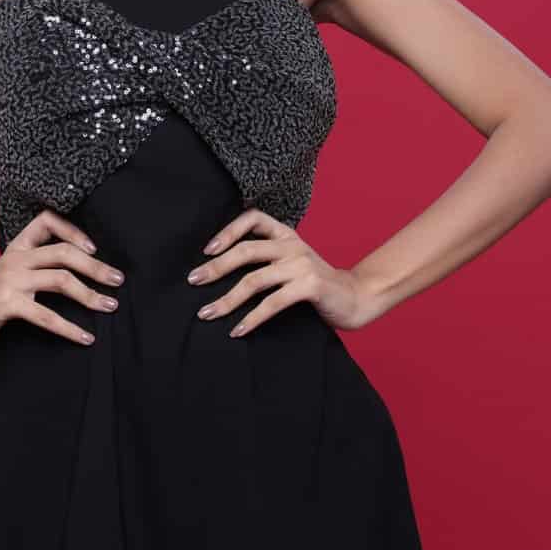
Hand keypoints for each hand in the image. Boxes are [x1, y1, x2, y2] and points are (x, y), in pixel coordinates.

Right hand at [0, 209, 124, 350]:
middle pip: (63, 252)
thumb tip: (78, 270)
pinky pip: (46, 315)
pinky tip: (85, 337)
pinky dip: (70, 328)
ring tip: (110, 306)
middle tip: (118, 280)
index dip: (73, 229)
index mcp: (17, 247)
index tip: (94, 247)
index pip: (46, 220)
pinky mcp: (7, 303)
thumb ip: (36, 266)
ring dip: (89, 294)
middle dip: (95, 266)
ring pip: (60, 279)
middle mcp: (15, 258)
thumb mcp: (11, 273)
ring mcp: (11, 280)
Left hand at [186, 210, 378, 333]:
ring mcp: (302, 265)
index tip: (206, 250)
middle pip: (246, 251)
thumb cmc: (315, 284)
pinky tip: (238, 330)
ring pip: (254, 280)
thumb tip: (219, 269)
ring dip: (227, 300)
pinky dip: (252, 318)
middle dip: (216, 268)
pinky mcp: (310, 286)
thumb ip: (266, 259)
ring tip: (208, 313)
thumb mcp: (291, 263)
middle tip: (194, 281)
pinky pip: (272, 303)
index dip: (228, 231)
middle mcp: (293, 245)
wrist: (356, 298)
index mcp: (286, 235)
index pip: (253, 218)